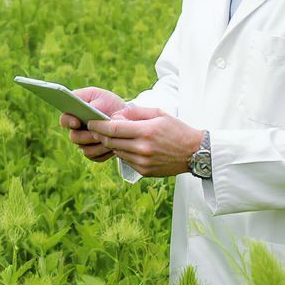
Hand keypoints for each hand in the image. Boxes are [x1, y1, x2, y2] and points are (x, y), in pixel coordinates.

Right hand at [60, 87, 127, 162]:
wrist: (124, 117)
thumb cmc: (109, 103)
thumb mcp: (101, 97)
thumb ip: (92, 102)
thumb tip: (88, 109)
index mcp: (73, 114)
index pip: (64, 120)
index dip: (68, 121)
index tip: (76, 121)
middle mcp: (76, 131)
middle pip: (74, 137)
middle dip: (86, 136)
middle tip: (97, 133)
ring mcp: (84, 143)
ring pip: (85, 150)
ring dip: (97, 145)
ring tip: (109, 139)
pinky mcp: (93, 154)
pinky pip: (95, 156)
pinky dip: (104, 152)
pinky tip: (113, 147)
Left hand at [86, 105, 203, 176]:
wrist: (195, 152)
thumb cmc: (176, 129)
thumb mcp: (158, 114)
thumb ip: (135, 113)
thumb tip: (115, 116)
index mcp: (146, 131)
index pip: (113, 128)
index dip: (98, 125)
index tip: (90, 122)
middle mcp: (143, 148)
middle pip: (111, 141)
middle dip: (100, 134)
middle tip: (95, 129)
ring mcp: (143, 162)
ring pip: (116, 152)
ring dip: (112, 144)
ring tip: (112, 136)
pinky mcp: (144, 171)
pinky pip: (125, 160)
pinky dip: (123, 153)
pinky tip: (128, 146)